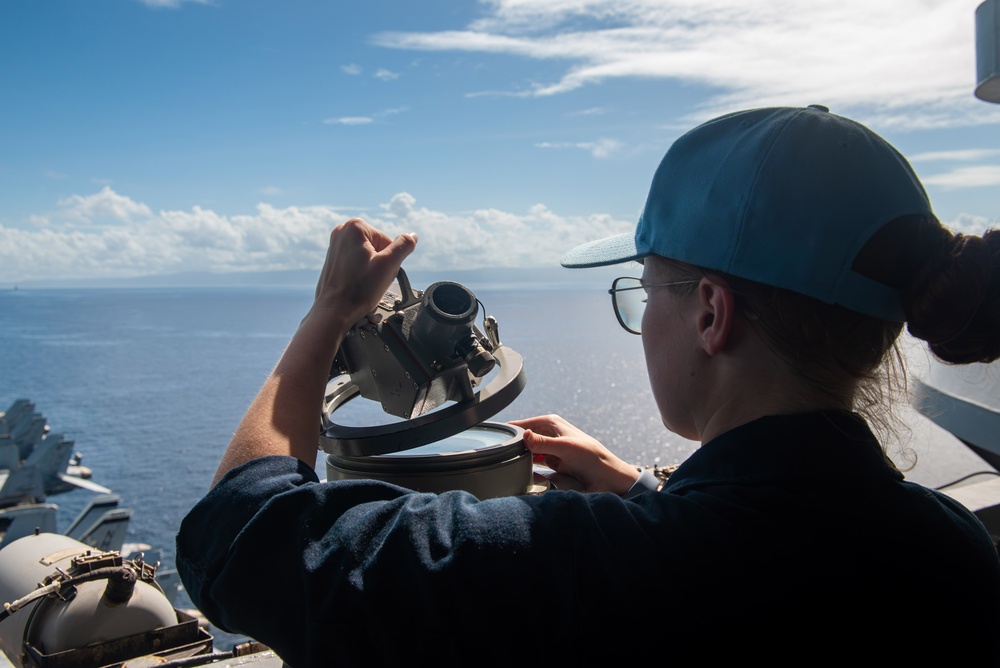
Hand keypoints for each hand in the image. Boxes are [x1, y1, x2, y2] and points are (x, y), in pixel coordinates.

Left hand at [306, 218, 417, 331]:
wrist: (334, 310)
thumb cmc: (359, 290)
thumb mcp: (389, 265)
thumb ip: (404, 246)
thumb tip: (412, 236)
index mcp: (355, 226)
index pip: (387, 242)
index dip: (388, 260)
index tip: (377, 272)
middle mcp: (342, 231)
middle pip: (377, 246)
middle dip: (379, 263)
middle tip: (370, 278)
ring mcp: (335, 244)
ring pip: (368, 254)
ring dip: (370, 268)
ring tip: (361, 281)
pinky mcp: (333, 257)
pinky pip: (356, 261)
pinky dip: (360, 272)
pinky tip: (354, 282)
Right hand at [509, 415, 638, 493]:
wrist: (607, 477)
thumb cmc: (592, 458)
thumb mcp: (566, 448)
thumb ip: (544, 443)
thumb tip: (523, 435)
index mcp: (551, 423)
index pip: (523, 424)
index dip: (508, 430)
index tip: (492, 436)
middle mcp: (549, 433)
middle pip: (522, 437)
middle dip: (512, 444)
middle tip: (497, 455)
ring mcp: (549, 448)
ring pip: (526, 450)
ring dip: (519, 456)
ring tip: (506, 462)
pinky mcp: (552, 462)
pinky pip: (532, 462)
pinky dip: (526, 465)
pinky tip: (520, 469)